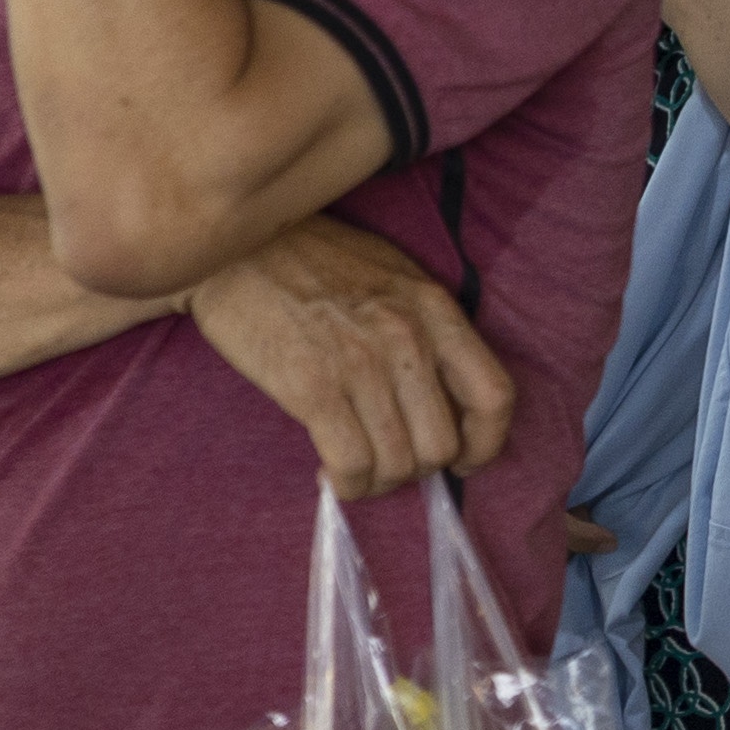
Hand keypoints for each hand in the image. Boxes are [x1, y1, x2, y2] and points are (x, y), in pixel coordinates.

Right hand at [190, 214, 517, 498]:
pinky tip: (332, 475)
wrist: (235, 245)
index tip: (466, 461)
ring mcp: (362, 364)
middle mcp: (409, 338)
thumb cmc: (313, 261)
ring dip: (380, 481)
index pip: (494, 395)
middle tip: (389, 461)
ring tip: (358, 471)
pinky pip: (351, 463)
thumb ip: (426, 329)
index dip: (486, 444)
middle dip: (419, 469)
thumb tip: (442, 398)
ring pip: (399, 462)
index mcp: (435, 310)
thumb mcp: (392, 277)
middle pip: (442, 444)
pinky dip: (347, 483)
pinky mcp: (312, 387)